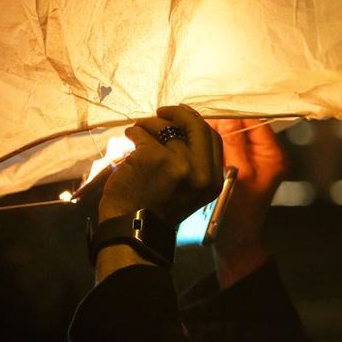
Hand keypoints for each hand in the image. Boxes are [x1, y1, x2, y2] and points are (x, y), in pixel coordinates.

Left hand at [100, 105, 223, 225]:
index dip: (196, 123)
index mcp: (212, 180)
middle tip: (161, 111)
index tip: (180, 116)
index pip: (213, 138)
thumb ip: (195, 162)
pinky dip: (134, 132)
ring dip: (149, 123)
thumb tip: (187, 124)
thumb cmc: (156, 208)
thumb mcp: (189, 189)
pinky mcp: (155, 158)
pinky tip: (129, 139)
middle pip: (197, 127)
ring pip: (166, 127)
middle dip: (177, 113)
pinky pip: (143, 134)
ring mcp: (180, 164)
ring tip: (138, 130)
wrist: (132, 229)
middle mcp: (202, 172)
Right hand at [209, 119, 285, 287]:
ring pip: (231, 135)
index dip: (230, 116)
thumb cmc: (236, 216)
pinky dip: (213, 144)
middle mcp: (266, 154)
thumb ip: (233, 145)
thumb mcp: (236, 176)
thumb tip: (227, 118)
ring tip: (194, 134)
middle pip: (242, 126)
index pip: (253, 121)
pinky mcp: (239, 167)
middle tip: (196, 125)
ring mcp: (253, 161)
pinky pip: (226, 146)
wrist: (233, 243)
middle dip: (220, 124)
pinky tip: (197, 146)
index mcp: (272, 155)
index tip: (207, 115)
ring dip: (214, 133)